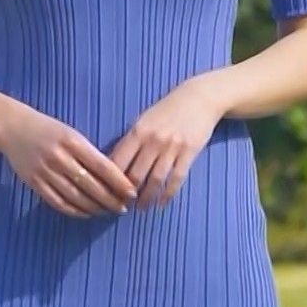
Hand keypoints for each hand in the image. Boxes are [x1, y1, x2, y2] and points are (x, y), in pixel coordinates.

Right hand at [0, 106, 137, 217]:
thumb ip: (89, 153)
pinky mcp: (35, 183)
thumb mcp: (71, 133)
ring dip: (95, 208)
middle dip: (110, 200)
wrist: (13, 128)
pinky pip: (58, 202)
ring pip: (76, 197)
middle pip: (91, 185)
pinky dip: (75, 211)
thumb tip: (113, 177)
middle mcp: (60, 157)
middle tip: (122, 208)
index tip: (131, 193)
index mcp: (72, 141)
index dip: (119, 182)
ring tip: (107, 212)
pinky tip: (86, 213)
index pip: (102, 166)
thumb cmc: (48, 129)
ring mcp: (46, 172)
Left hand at [108, 78, 226, 208]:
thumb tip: (114, 164)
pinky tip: (162, 203)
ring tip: (141, 209)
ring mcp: (172, 148)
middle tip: (123, 205)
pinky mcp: (189, 153)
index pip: (119, 161)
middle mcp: (153, 141)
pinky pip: (176, 179)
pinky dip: (168, 194)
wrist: (199, 98)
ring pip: (155, 181)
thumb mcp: (144, 119)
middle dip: (127, 194)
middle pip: (135, 175)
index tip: (107, 192)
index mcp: (138, 131)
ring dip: (147, 198)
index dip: (111, 180)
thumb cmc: (167, 109)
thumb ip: (131, 140)